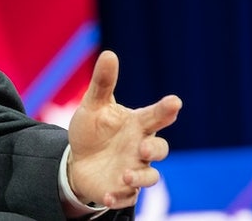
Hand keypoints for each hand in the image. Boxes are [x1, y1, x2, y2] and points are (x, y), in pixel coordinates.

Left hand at [67, 50, 181, 208]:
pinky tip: (108, 195)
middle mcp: (140, 148)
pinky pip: (127, 196)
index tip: (174, 101)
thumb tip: (109, 54)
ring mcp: (134, 169)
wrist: (78, 160)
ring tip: (124, 174)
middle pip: (159, 149)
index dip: (165, 110)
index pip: (155, 116)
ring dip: (139, 177)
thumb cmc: (93, 130)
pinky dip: (119, 196)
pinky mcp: (122, 189)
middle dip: (155, 149)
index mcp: (137, 125)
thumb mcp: (93, 105)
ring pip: (149, 176)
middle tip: (142, 147)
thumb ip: (102, 83)